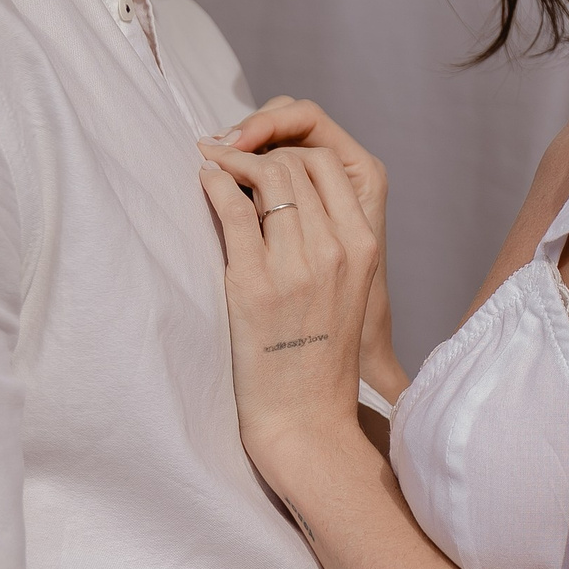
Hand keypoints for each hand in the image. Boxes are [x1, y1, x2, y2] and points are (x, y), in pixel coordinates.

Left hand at [199, 142, 383, 493]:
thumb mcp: (347, 289)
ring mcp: (296, 265)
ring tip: (214, 165)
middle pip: (294, 163)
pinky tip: (205, 182)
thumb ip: (331, 238)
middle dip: (258, 151)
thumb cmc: (318, 355)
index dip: (289, 149)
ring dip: (231, 161)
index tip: (262, 156)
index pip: (327, 164)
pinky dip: (214, 184)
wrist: (305, 418)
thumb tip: (287, 186)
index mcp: (363, 247)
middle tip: (230, 154)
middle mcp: (335, 250)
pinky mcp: (253, 283)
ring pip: (264, 177)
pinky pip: (232, 208)